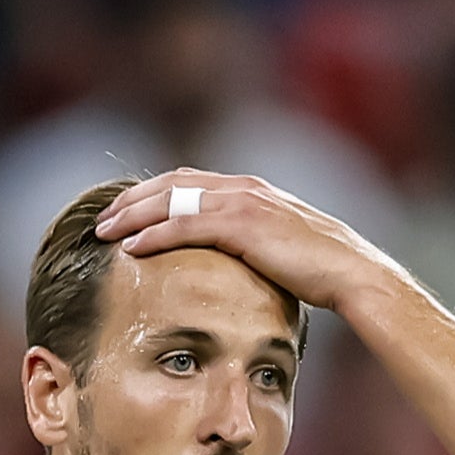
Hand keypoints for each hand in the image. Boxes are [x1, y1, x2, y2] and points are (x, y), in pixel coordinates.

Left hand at [94, 168, 400, 313]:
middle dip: (132, 199)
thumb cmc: (322, 272)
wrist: (352, 273)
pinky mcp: (243, 225)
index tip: (125, 210)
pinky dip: (153, 234)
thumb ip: (252, 247)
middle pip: (171, 183)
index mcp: (250, 190)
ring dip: (132, 215)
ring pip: (171, 200)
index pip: (188, 181)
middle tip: (101, 218)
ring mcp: (243, 202)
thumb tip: (231, 267)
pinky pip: (185, 225)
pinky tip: (131, 248)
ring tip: (104, 233)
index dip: (151, 193)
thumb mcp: (280, 251)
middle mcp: (243, 187)